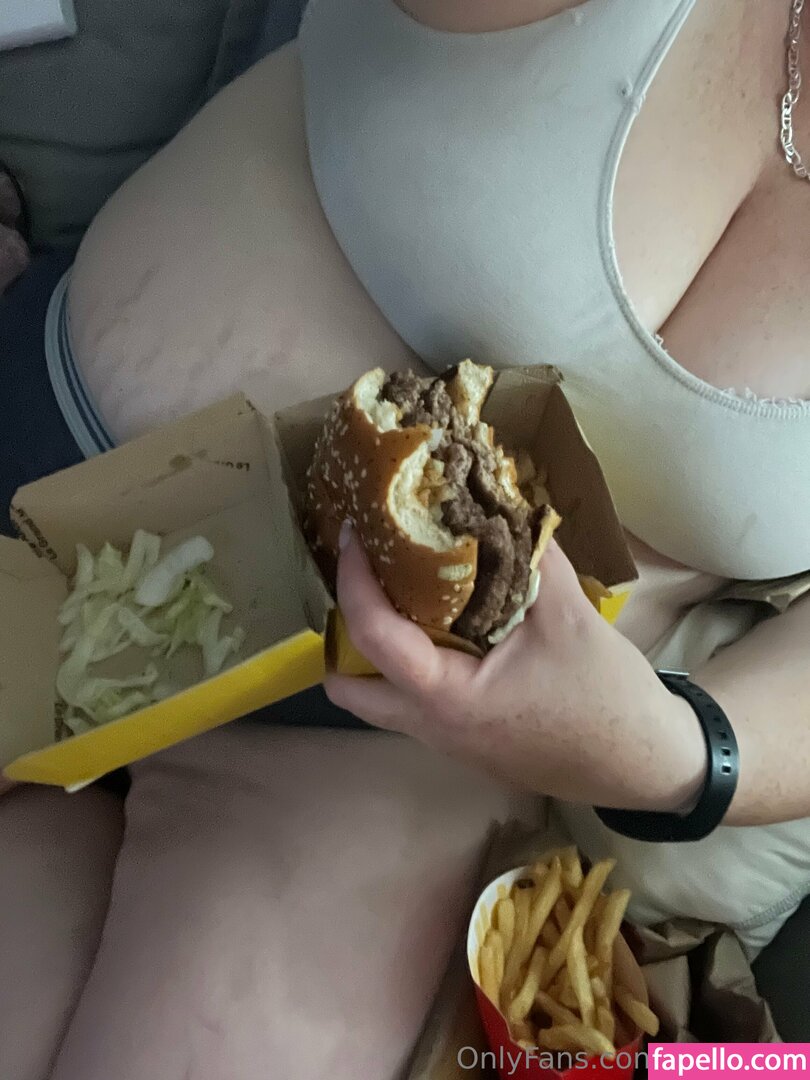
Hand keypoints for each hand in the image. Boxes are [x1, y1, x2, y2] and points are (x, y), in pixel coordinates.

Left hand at [325, 527, 706, 811]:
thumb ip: (530, 557)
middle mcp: (433, 727)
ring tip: (400, 592)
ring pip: (381, 699)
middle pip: (350, 689)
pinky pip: (415, 703)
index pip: (372, 638)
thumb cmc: (605, 696)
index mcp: (448, 697)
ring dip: (376, 651)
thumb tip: (500, 501)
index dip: (353, 582)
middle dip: (343, 635)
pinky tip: (446, 626)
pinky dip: (412, 664)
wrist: (647, 766)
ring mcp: (448, 743)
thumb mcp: (569, 615)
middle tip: (367, 579)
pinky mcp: (469, 744)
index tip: (353, 536)